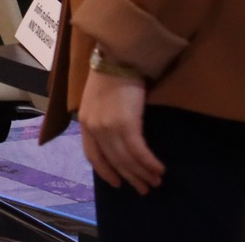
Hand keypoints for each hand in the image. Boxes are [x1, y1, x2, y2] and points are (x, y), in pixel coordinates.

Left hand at [77, 64, 162, 193]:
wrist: (118, 56)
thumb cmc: (111, 74)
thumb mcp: (98, 99)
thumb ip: (103, 119)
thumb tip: (116, 137)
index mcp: (85, 122)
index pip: (93, 155)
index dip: (105, 172)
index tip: (117, 183)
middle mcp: (94, 128)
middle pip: (113, 161)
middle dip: (130, 177)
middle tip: (144, 188)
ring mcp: (109, 127)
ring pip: (127, 159)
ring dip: (143, 173)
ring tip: (155, 181)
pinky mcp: (127, 124)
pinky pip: (139, 151)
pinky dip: (149, 162)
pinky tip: (159, 168)